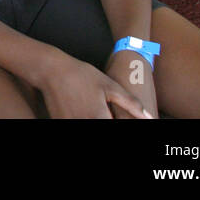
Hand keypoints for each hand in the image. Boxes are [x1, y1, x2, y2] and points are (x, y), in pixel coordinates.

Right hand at [37, 52, 152, 118]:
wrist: (50, 70)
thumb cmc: (81, 75)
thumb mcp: (109, 85)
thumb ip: (131, 104)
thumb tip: (150, 118)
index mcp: (99, 118)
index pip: (118, 129)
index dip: (123, 123)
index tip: (117, 115)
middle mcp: (85, 124)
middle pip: (103, 128)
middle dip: (110, 120)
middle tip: (108, 111)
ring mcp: (72, 125)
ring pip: (90, 128)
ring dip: (97, 120)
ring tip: (96, 110)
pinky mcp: (62, 123)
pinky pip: (78, 125)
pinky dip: (85, 119)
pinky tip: (86, 110)